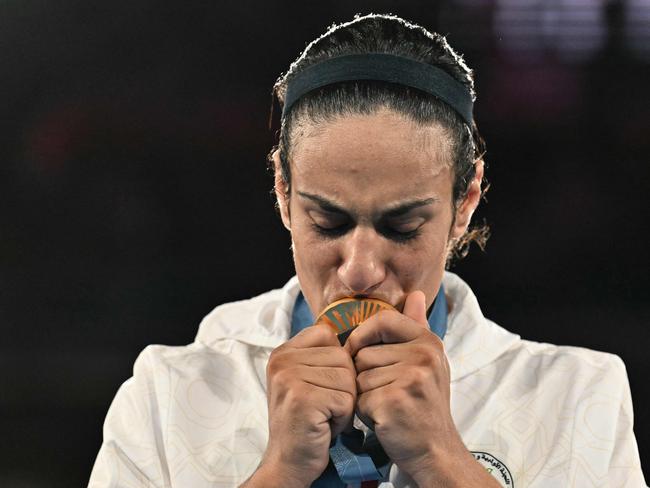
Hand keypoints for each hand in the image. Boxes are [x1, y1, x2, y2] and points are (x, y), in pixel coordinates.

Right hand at [254, 325, 355, 487]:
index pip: (327, 334)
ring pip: (348, 379)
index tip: (324, 384)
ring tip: (324, 416)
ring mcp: (290, 378)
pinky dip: (343, 418)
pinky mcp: (303, 399)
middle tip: (324, 406)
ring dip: (344, 403)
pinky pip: (346, 400)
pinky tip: (325, 426)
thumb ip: (322, 356)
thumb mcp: (306, 379)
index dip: (337, 361)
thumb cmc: (306, 420)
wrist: (288, 462)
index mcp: (283, 351)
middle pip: (342, 357)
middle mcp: (282, 360)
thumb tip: (357, 337)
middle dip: (344, 386)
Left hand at [345, 291, 497, 485]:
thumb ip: (416, 326)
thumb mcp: (426, 362)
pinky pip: (359, 398)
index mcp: (428, 342)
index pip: (383, 319)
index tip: (359, 350)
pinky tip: (384, 419)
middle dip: (366, 376)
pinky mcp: (394, 401)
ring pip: (359, 376)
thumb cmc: (423, 404)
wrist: (434, 449)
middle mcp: (423, 356)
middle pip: (364, 352)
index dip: (363, 334)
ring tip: (387, 405)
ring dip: (364, 395)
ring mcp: (410, 378)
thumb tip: (417, 294)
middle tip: (388, 393)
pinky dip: (364, 412)